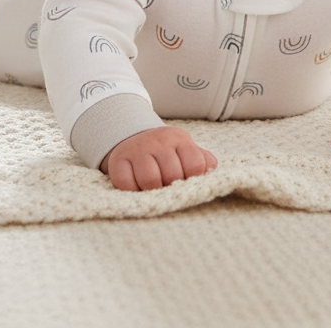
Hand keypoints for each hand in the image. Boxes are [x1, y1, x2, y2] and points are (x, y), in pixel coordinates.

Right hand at [100, 126, 217, 190]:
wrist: (134, 140)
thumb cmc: (167, 153)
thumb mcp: (186, 151)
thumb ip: (202, 161)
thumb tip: (211, 171)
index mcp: (179, 139)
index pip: (196, 164)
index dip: (193, 180)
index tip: (187, 183)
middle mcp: (159, 141)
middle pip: (172, 175)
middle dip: (172, 188)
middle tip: (168, 189)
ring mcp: (138, 149)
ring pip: (150, 180)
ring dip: (153, 192)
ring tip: (154, 190)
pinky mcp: (118, 160)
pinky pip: (126, 184)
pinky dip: (133, 191)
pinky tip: (137, 188)